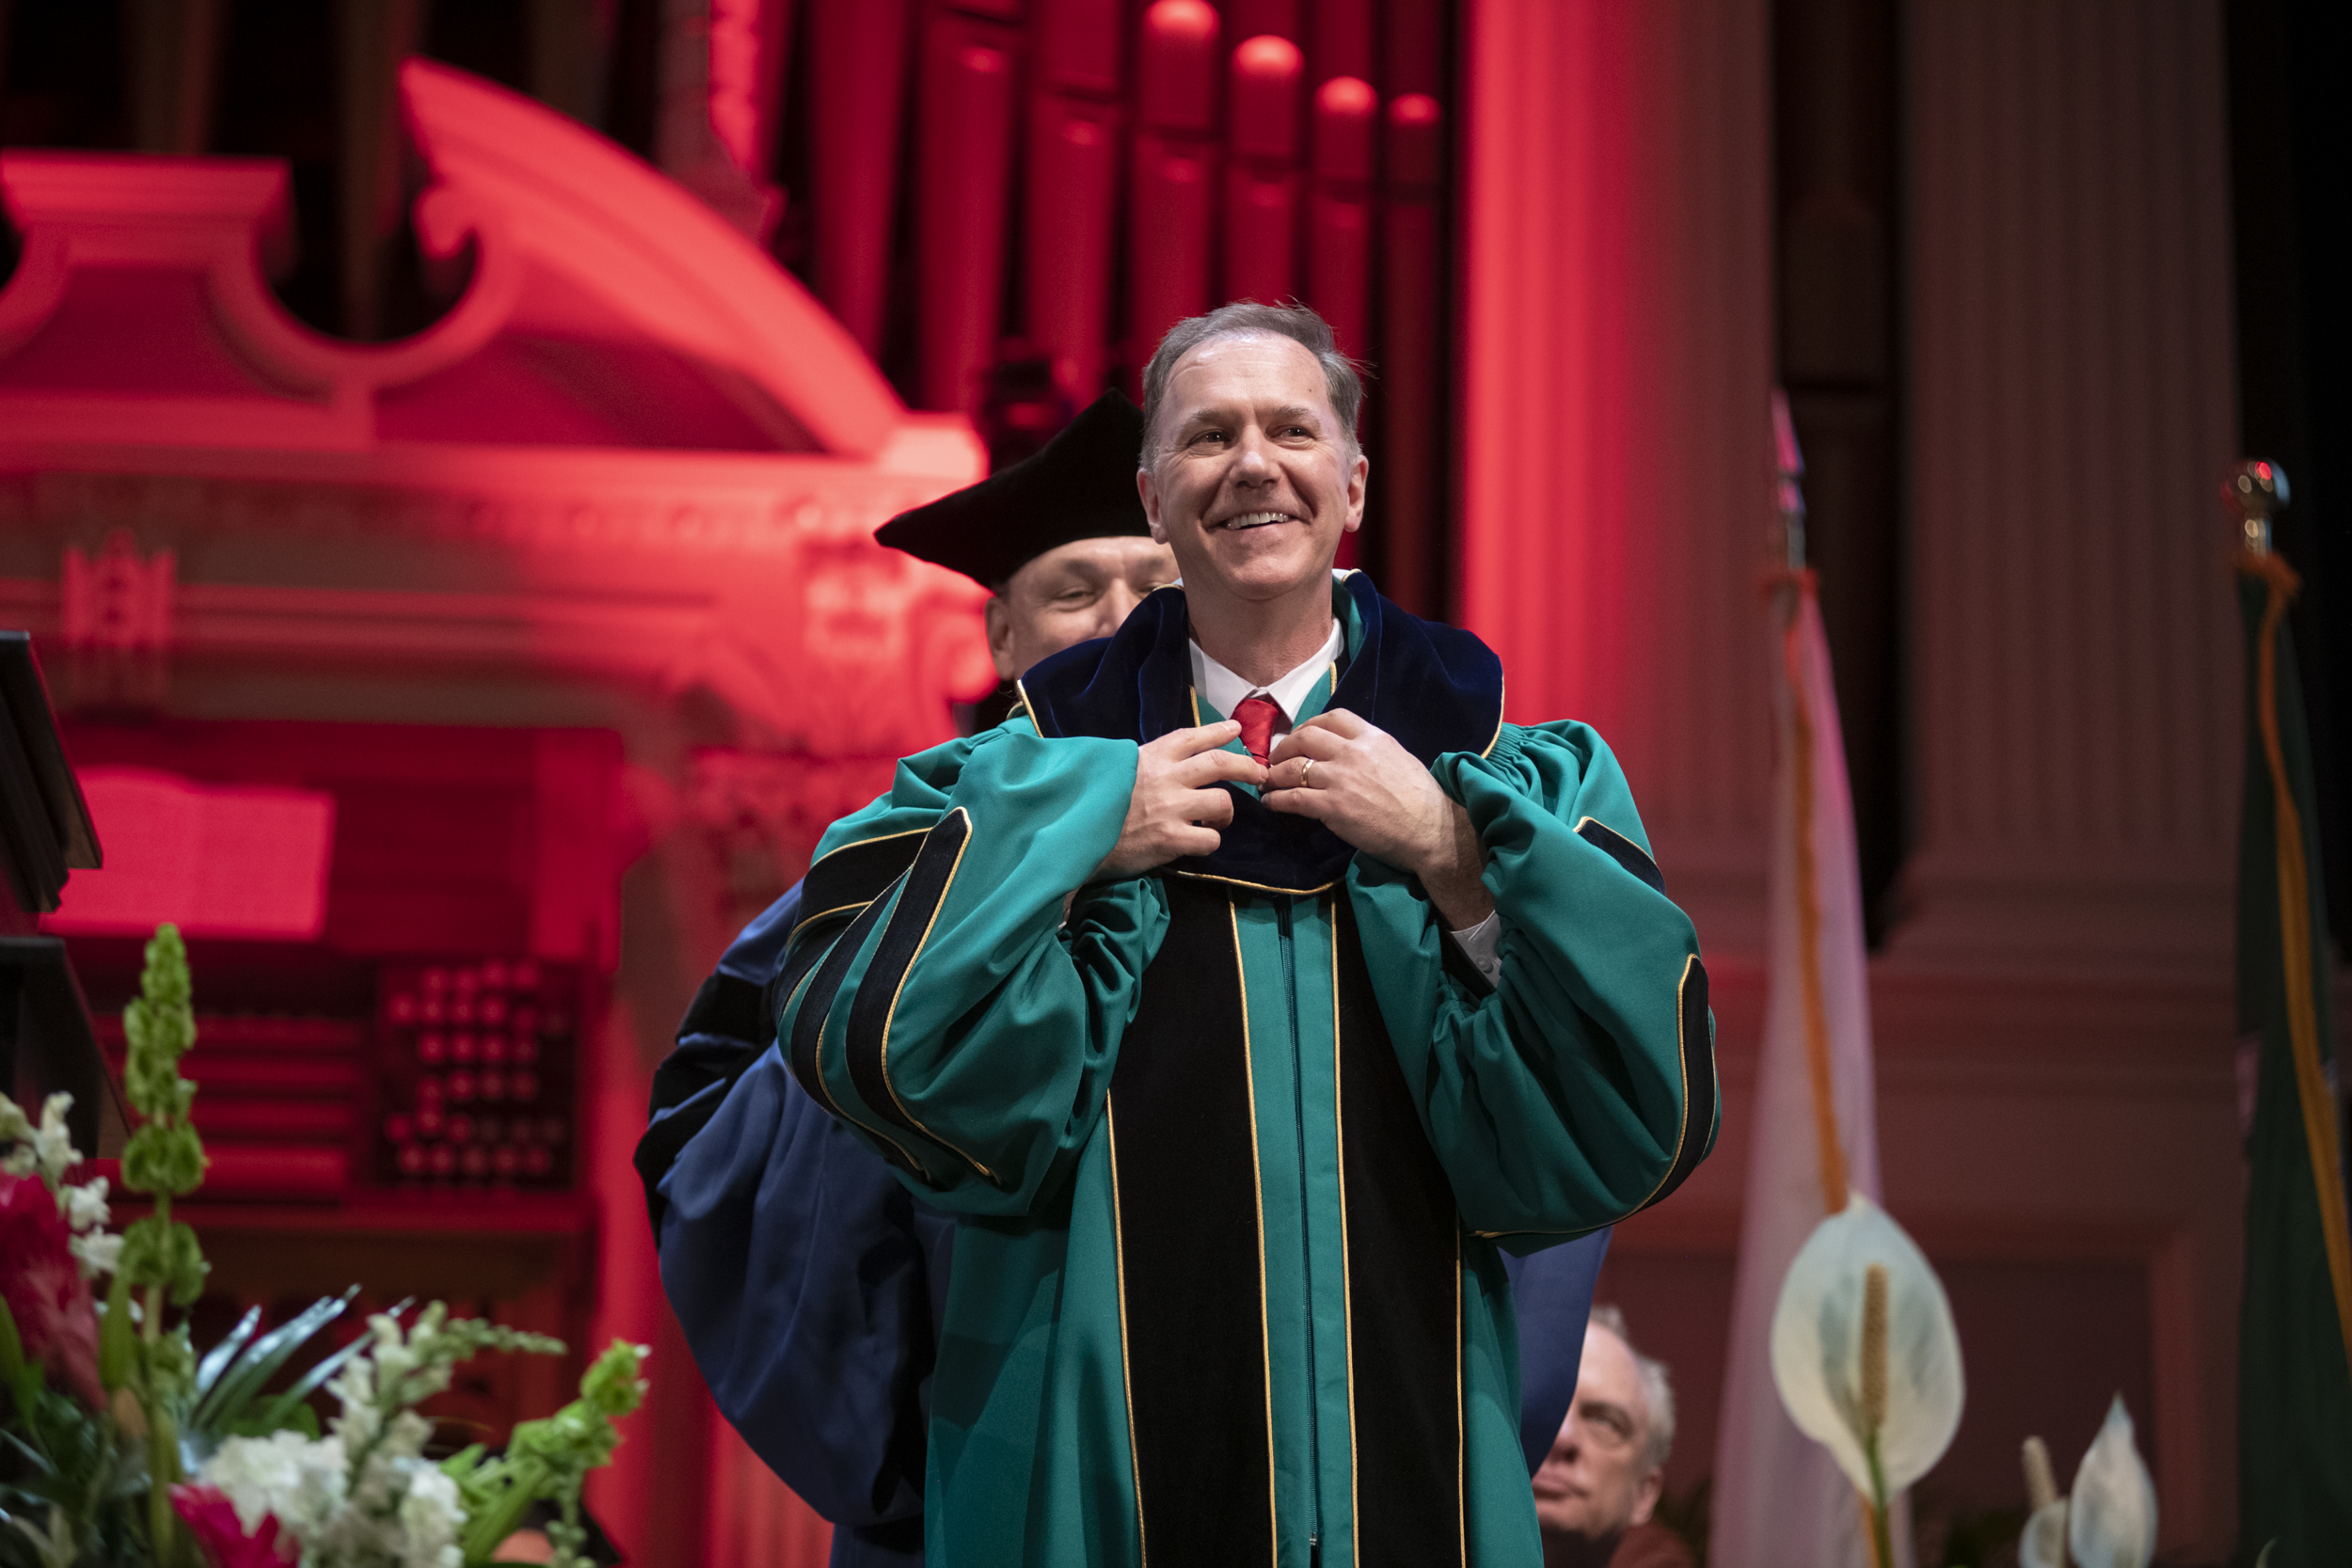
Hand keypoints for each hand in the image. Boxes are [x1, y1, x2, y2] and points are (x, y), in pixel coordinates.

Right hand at [1093, 721, 1266, 880]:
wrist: (1075, 835)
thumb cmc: (1095, 802)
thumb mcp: (1119, 769)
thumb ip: (1148, 763)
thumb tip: (1173, 760)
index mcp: (1151, 757)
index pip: (1191, 736)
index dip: (1217, 731)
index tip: (1235, 728)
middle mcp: (1166, 777)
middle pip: (1219, 763)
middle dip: (1246, 766)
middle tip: (1259, 774)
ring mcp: (1170, 808)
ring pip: (1222, 802)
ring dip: (1226, 812)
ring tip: (1218, 820)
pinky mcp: (1170, 839)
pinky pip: (1211, 839)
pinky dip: (1211, 840)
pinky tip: (1199, 841)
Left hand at [1264, 709, 1494, 927]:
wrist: (1430, 829)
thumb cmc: (1421, 799)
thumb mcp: (1398, 758)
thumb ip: (1371, 750)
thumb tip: (1348, 751)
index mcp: (1371, 738)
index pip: (1331, 718)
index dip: (1308, 725)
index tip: (1300, 737)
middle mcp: (1353, 752)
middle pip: (1305, 737)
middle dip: (1284, 747)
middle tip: (1276, 759)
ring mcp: (1341, 778)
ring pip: (1292, 767)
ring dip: (1274, 774)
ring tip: (1268, 783)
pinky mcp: (1333, 806)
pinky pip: (1293, 798)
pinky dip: (1276, 799)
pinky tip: (1271, 803)